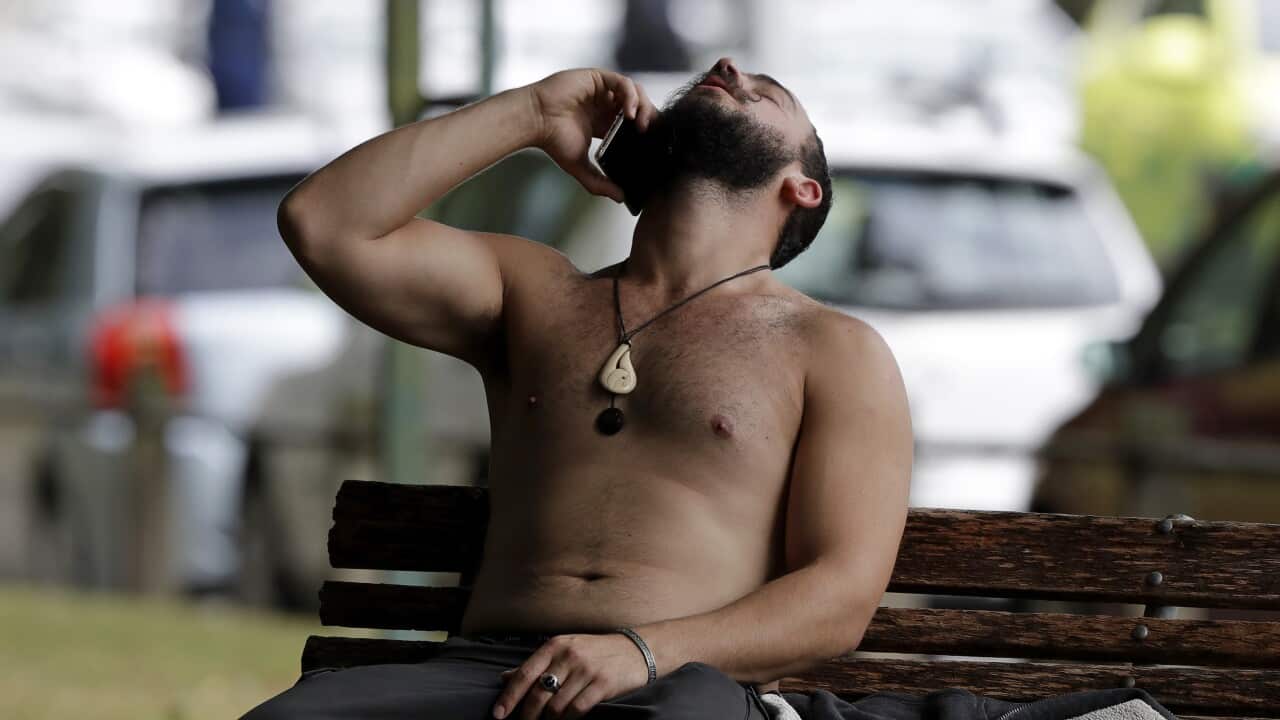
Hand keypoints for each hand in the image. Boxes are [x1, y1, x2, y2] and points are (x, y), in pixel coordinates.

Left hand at [491, 632, 651, 719]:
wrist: (636, 649)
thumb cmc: (596, 651)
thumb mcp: (564, 650)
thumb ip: (536, 665)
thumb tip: (504, 677)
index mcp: (555, 645)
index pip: (525, 674)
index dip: (509, 697)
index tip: (498, 714)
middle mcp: (568, 655)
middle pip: (538, 694)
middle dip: (527, 715)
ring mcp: (586, 669)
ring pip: (556, 705)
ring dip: (549, 719)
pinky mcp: (602, 683)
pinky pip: (577, 709)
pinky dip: (568, 719)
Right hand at [525, 68, 659, 202]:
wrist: (536, 121)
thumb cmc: (552, 141)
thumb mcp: (580, 166)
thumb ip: (599, 182)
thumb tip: (620, 198)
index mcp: (603, 122)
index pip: (633, 123)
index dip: (645, 130)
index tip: (650, 143)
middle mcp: (604, 104)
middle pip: (638, 106)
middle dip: (648, 117)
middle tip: (650, 133)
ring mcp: (601, 90)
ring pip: (634, 92)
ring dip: (643, 106)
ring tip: (641, 123)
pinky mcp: (597, 78)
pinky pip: (623, 82)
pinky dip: (630, 96)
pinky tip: (630, 112)